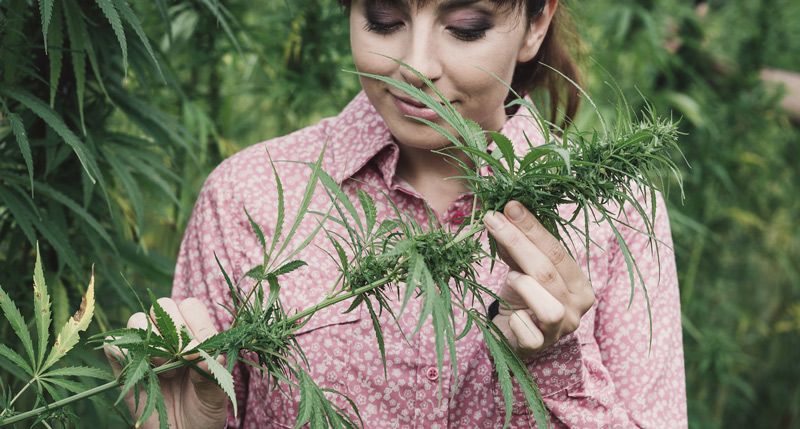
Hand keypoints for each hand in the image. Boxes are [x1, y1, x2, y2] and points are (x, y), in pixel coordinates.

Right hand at [104, 298, 228, 428]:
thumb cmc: (203, 410)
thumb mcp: (215, 395)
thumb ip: (212, 375)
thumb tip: (208, 357)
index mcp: (195, 334)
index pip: (191, 307)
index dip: (196, 325)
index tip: (199, 353)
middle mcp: (170, 336)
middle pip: (163, 305)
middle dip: (173, 330)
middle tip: (181, 358)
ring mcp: (145, 350)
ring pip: (137, 320)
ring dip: (150, 343)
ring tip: (163, 369)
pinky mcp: (123, 366)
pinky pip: (113, 345)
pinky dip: (123, 352)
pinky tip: (143, 372)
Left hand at [483, 201, 594, 359]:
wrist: (516, 339)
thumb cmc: (523, 300)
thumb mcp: (521, 270)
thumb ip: (517, 248)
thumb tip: (502, 215)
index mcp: (579, 283)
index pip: (557, 250)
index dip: (532, 228)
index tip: (510, 206)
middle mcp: (577, 306)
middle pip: (548, 272)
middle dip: (518, 242)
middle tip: (493, 220)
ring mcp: (561, 330)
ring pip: (549, 307)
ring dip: (526, 288)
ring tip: (511, 279)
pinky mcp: (540, 348)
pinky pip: (529, 333)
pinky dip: (517, 322)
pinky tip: (512, 317)